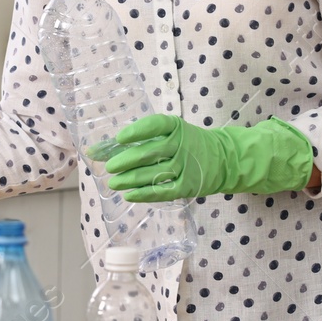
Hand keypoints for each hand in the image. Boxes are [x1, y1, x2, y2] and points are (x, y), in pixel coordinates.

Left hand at [101, 114, 314, 201]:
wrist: (224, 159)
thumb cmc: (188, 143)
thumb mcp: (171, 132)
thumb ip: (139, 138)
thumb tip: (98, 148)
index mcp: (176, 127)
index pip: (155, 125)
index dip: (136, 132)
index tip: (119, 138)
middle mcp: (181, 145)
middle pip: (149, 153)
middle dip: (125, 161)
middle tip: (109, 167)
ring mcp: (185, 167)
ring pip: (152, 174)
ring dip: (129, 180)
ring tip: (113, 183)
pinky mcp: (187, 186)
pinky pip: (162, 191)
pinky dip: (144, 194)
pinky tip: (129, 195)